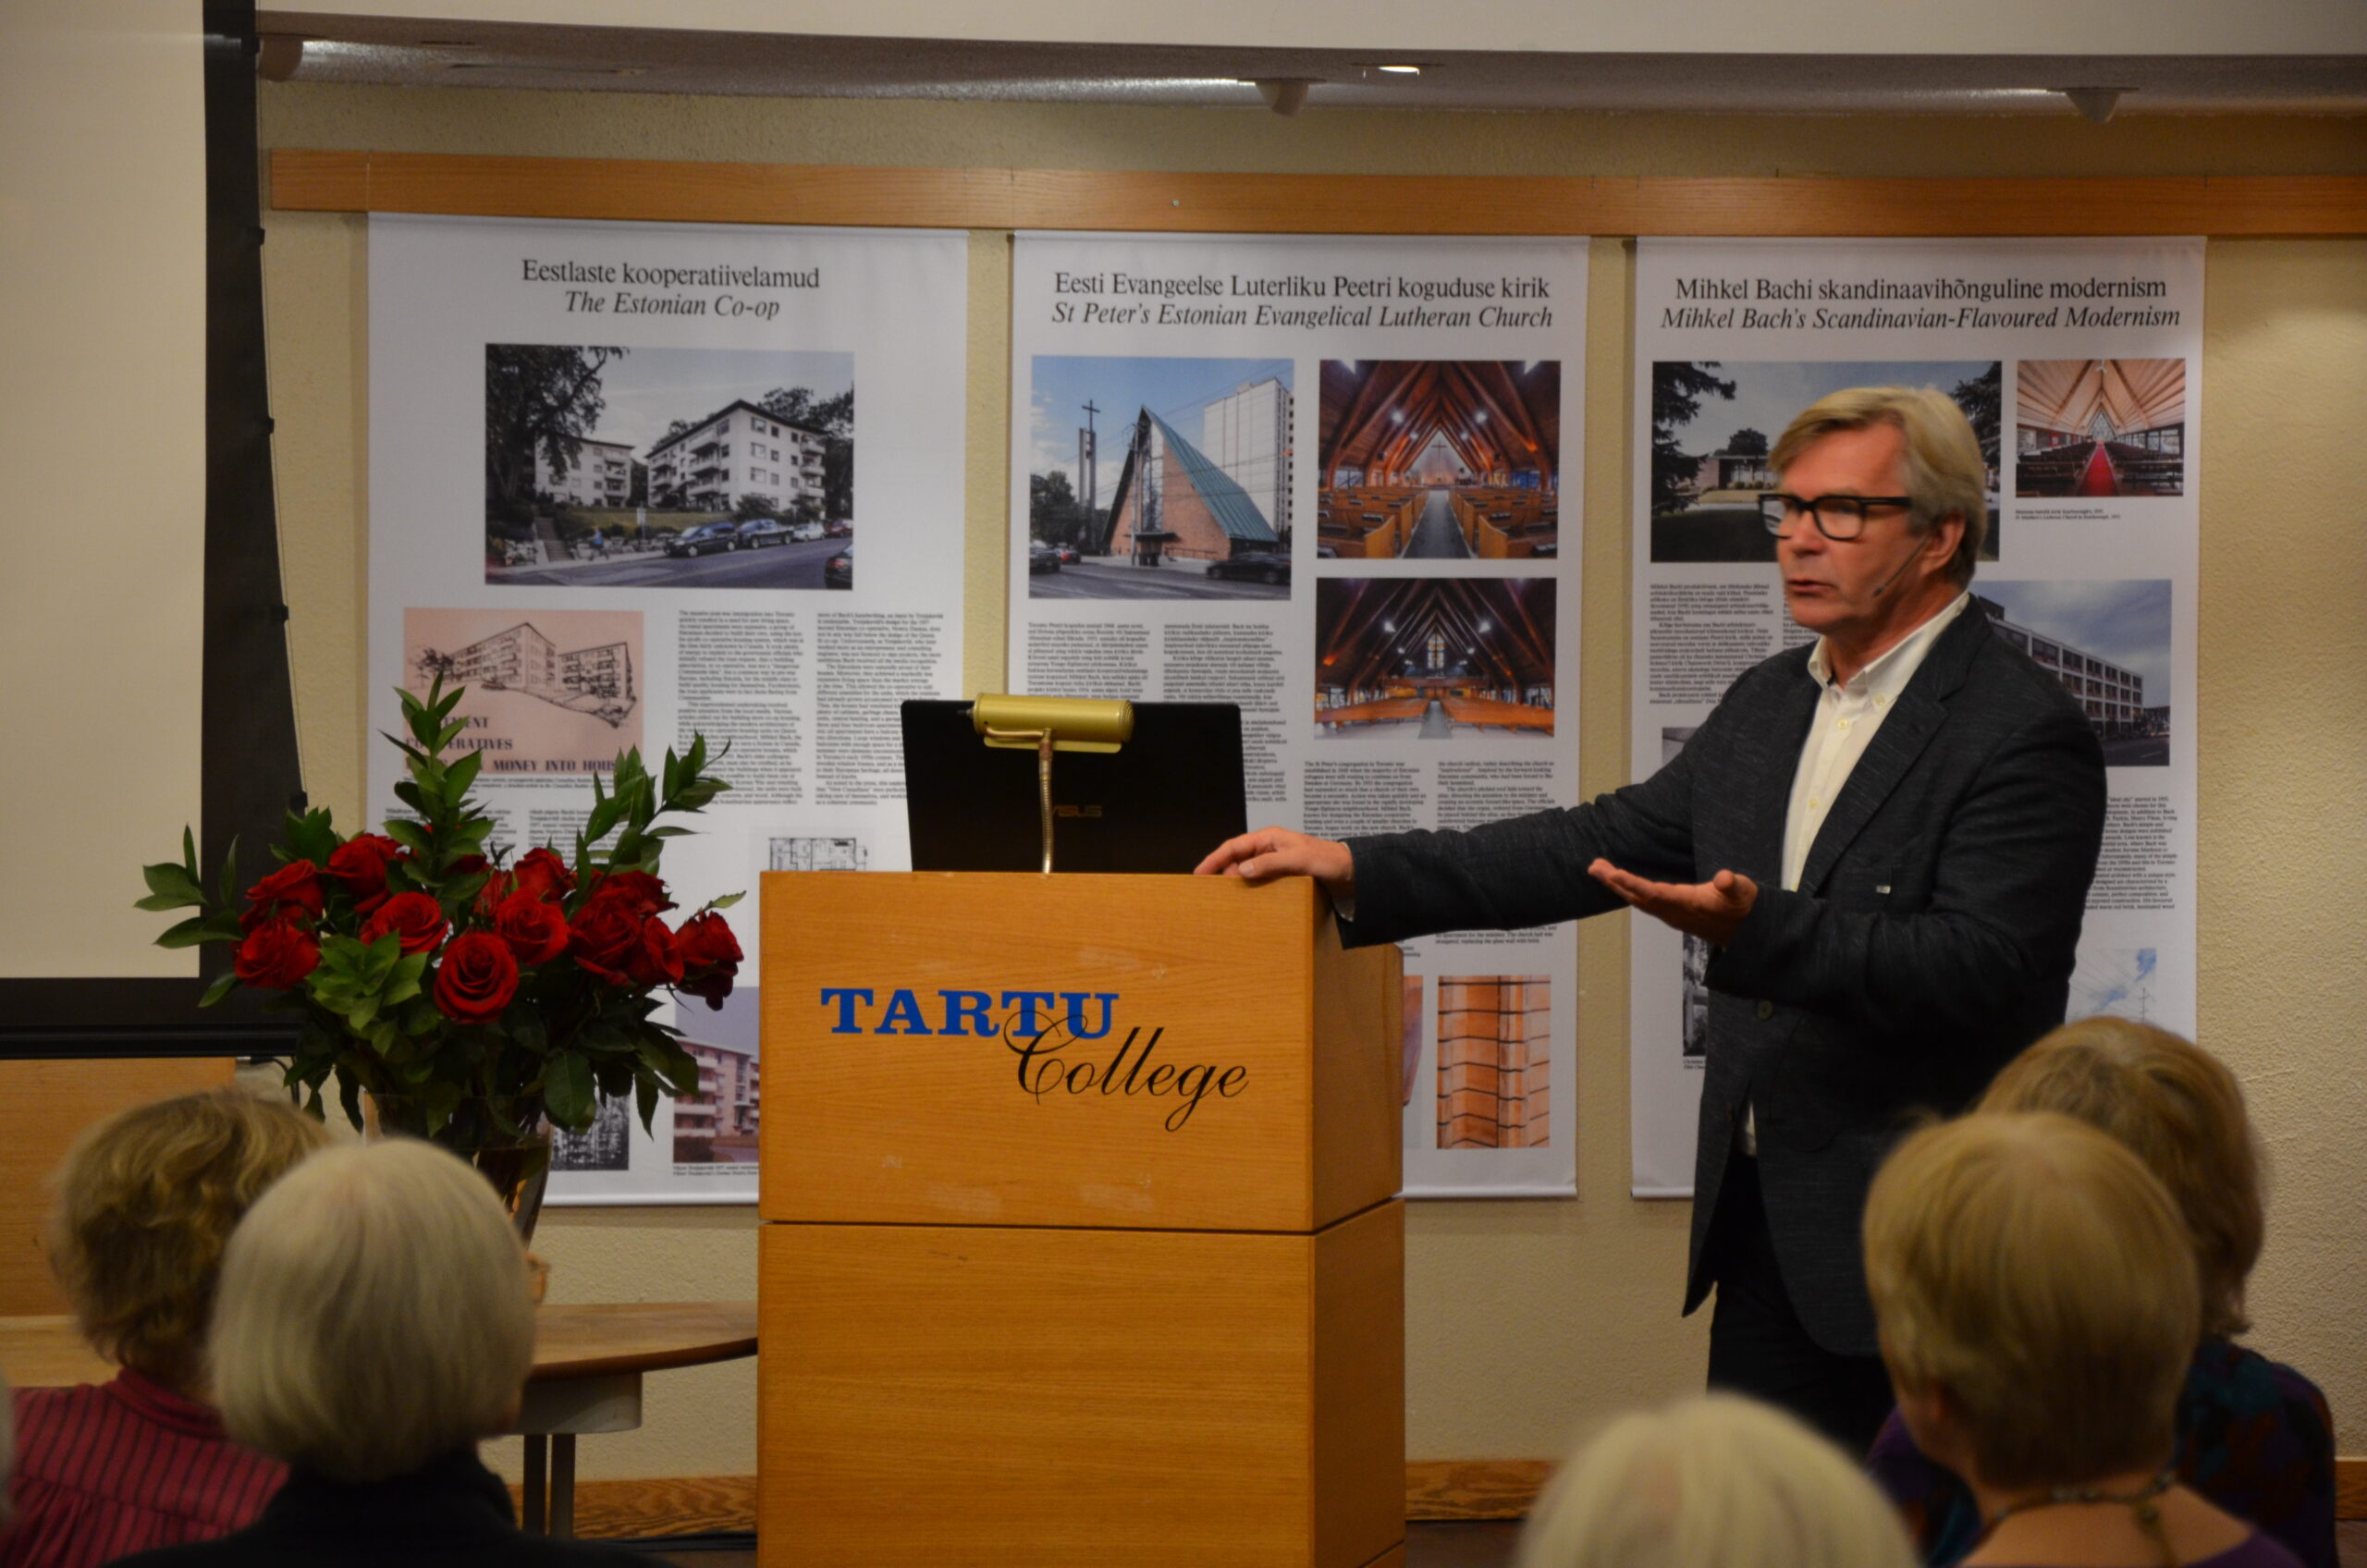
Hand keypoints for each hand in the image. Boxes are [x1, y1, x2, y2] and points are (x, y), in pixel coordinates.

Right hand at [1195, 827, 1354, 897]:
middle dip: (1221, 873)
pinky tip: (1246, 904)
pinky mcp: (1282, 877)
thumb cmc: (1327, 859)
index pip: (1233, 846)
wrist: (1350, 872)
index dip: (1214, 859)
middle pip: (1236, 860)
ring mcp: (1274, 864)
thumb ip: (1270, 863)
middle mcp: (1268, 850)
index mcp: (1269, 838)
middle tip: (1206, 892)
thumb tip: (1241, 870)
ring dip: (1236, 884)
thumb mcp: (1298, 859)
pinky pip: (1260, 883)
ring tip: (1223, 900)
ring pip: (1247, 873)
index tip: (1199, 873)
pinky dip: (1250, 891)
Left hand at [1588, 859, 1757, 945]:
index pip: (1653, 893)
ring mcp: (1671, 914)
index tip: (1612, 873)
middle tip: (1593, 867)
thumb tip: (1724, 878)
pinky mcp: (1672, 913)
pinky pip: (1644, 901)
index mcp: (1687, 903)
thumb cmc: (1743, 906)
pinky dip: (1628, 889)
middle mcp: (1674, 911)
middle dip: (1614, 882)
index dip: (1632, 883)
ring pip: (1638, 900)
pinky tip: (1619, 881)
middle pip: (1637, 897)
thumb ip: (1732, 885)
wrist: (1747, 932)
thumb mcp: (1743, 892)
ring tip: (1599, 869)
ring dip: (1617, 885)